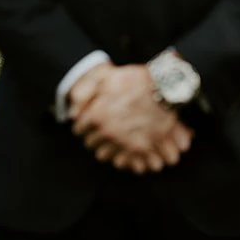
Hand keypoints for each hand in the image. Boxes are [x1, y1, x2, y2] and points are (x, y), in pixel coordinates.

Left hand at [70, 64, 192, 172]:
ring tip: (112, 143)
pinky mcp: (141, 149)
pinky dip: (123, 160)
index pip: (80, 129)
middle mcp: (107, 132)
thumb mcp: (107, 77)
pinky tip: (124, 154)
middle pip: (91, 143)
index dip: (83, 125)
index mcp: (96, 115)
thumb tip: (72, 111)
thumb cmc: (137, 80)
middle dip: (94, 137)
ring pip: (105, 155)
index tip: (87, 123)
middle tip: (100, 132)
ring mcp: (124, 142)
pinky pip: (125, 161)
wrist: (167, 88)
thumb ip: (85, 91)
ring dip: (106, 150)